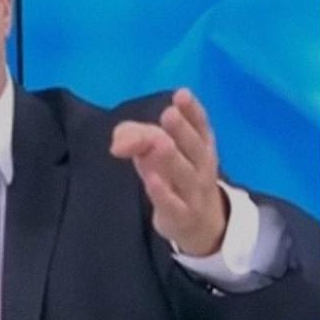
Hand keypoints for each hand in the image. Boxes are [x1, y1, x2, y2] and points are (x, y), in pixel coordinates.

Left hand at [110, 88, 226, 255]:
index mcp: (201, 147)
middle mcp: (202, 167)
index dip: (192, 111)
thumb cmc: (175, 178)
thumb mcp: (157, 153)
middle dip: (181, 130)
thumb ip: (136, 137)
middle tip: (169, 113)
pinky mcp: (180, 214)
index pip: (200, 126)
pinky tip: (150, 178)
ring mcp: (193, 192)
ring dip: (172, 158)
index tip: (182, 94)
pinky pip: (171, 202)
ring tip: (160, 142)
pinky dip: (161, 191)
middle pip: (193, 147)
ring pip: (184, 173)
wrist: (201, 225)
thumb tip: (118, 142)